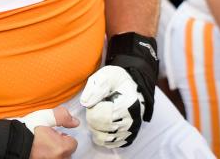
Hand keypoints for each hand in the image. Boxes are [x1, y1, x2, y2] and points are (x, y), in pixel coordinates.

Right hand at [28, 107, 78, 158]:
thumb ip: (62, 117)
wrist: (10, 141)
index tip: (55, 133)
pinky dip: (46, 156)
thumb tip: (74, 121)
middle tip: (47, 139)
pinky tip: (38, 151)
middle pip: (66, 153)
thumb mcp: (45, 117)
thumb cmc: (26, 130)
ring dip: (53, 152)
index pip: (72, 143)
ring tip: (42, 145)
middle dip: (60, 146)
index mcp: (61, 148)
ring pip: (58, 157)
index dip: (63, 136)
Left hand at [80, 32, 158, 147]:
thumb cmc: (117, 80)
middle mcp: (133, 119)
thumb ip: (94, 88)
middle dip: (93, 120)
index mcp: (128, 102)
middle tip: (95, 108)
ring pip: (107, 139)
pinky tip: (101, 127)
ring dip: (96, 129)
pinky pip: (113, 144)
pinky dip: (103, 137)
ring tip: (97, 116)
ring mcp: (132, 129)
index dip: (94, 110)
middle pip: (104, 129)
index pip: (104, 117)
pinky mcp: (129, 135)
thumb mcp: (105, 76)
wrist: (131, 85)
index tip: (95, 102)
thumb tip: (85, 103)